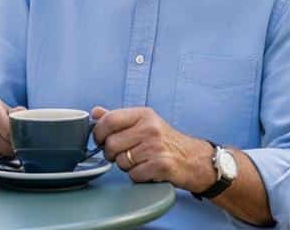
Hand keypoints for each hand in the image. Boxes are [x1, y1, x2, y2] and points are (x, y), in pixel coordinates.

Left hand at [92, 106, 216, 191]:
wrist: (194, 159)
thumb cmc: (166, 142)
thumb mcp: (144, 123)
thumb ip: (118, 118)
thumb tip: (95, 112)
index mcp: (144, 114)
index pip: (109, 120)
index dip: (99, 133)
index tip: (101, 139)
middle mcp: (150, 128)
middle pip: (111, 144)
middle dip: (112, 154)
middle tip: (124, 154)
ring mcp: (156, 147)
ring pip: (121, 162)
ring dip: (126, 166)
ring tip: (140, 161)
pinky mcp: (160, 165)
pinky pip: (133, 175)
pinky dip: (138, 176)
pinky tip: (148, 170)